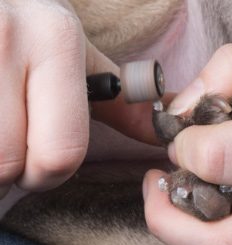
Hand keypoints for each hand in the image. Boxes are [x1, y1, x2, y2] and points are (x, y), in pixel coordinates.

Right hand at [0, 0, 121, 197]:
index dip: (50, 173)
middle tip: (9, 148)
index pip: (61, 153)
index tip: (41, 164)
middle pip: (6, 165)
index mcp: (52, 41)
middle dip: (10, 173)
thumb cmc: (30, 30)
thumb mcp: (77, 59)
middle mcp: (1, 38)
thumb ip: (124, 104)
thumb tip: (162, 134)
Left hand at [143, 44, 231, 244]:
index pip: (222, 160)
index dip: (187, 148)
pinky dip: (219, 238)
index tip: (180, 137)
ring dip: (189, 234)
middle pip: (224, 244)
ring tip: (174, 197)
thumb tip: (182, 107)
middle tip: (153, 185)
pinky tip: (209, 207)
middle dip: (167, 219)